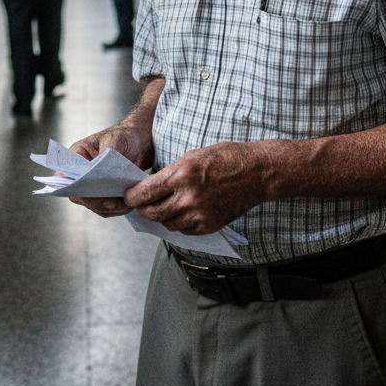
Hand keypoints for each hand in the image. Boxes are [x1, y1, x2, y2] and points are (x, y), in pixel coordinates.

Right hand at [68, 123, 154, 218]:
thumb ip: (104, 156)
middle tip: (112, 202)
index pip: (65, 176)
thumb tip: (98, 172)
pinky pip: (105, 209)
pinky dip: (116, 209)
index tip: (90, 190)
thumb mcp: (114, 141)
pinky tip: (127, 203)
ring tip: (125, 202)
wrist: (137, 143)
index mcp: (77, 156)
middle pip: (78, 195)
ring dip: (109, 207)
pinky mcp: (103, 195)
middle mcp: (80, 174)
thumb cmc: (122, 137)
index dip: (74, 186)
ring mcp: (91, 186)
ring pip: (93, 205)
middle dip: (96, 201)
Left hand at [125, 141, 270, 235]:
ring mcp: (199, 214)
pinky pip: (184, 230)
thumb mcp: (193, 155)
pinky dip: (181, 223)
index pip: (145, 192)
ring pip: (167, 223)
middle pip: (152, 212)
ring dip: (163, 216)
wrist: (256, 173)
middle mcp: (188, 197)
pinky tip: (185, 211)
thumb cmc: (226, 158)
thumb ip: (172, 172)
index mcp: (181, 175)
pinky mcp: (208, 226)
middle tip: (142, 204)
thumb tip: (153, 185)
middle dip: (143, 209)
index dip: (132, 196)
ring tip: (167, 205)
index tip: (129, 196)